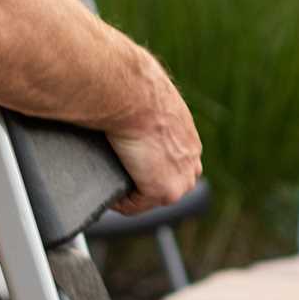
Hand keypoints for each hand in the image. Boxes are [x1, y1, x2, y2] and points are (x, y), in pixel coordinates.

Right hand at [107, 60, 203, 212]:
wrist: (134, 96)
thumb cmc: (135, 93)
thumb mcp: (150, 107)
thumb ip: (149, 123)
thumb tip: (127, 123)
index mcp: (188, 143)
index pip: (169, 168)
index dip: (145, 171)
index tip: (127, 168)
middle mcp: (191, 163)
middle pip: (161, 187)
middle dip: (139, 185)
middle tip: (116, 174)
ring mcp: (181, 180)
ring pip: (148, 198)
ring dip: (129, 193)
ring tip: (110, 179)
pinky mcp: (163, 190)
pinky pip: (133, 206)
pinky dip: (117, 200)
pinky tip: (107, 184)